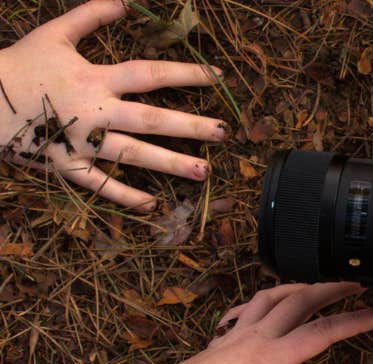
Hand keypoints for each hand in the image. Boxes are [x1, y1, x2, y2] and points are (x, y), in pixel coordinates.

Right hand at [0, 0, 226, 210]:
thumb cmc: (20, 64)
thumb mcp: (55, 33)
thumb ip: (90, 16)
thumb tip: (125, 1)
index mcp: (96, 78)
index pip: (151, 74)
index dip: (186, 74)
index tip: (218, 78)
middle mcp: (95, 112)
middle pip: (151, 120)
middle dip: (190, 126)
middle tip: (223, 133)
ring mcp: (82, 142)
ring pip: (134, 155)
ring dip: (170, 164)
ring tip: (204, 172)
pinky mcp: (66, 165)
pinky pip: (100, 185)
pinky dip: (126, 196)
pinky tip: (154, 205)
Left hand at [146, 283, 372, 363]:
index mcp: (273, 357)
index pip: (324, 332)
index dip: (357, 322)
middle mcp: (257, 337)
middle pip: (302, 299)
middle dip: (334, 288)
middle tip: (358, 282)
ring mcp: (236, 334)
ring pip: (272, 295)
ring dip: (299, 286)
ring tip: (317, 286)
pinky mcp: (220, 340)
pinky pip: (247, 308)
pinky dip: (265, 300)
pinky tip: (266, 308)